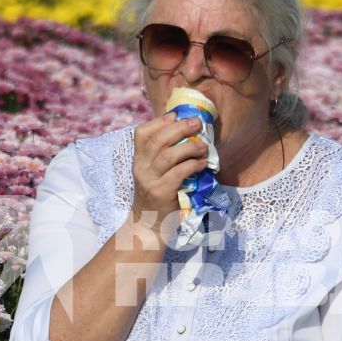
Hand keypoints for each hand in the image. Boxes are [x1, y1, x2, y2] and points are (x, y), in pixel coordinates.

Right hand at [129, 113, 208, 227]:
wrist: (148, 225)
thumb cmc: (157, 195)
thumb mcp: (154, 173)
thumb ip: (163, 155)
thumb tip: (186, 134)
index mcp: (138, 159)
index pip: (142, 133)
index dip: (159, 121)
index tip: (176, 115)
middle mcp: (141, 167)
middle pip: (158, 140)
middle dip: (179, 128)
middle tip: (197, 123)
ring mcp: (150, 180)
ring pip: (168, 155)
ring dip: (189, 147)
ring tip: (203, 147)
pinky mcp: (161, 192)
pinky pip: (178, 173)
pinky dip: (192, 165)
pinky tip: (201, 164)